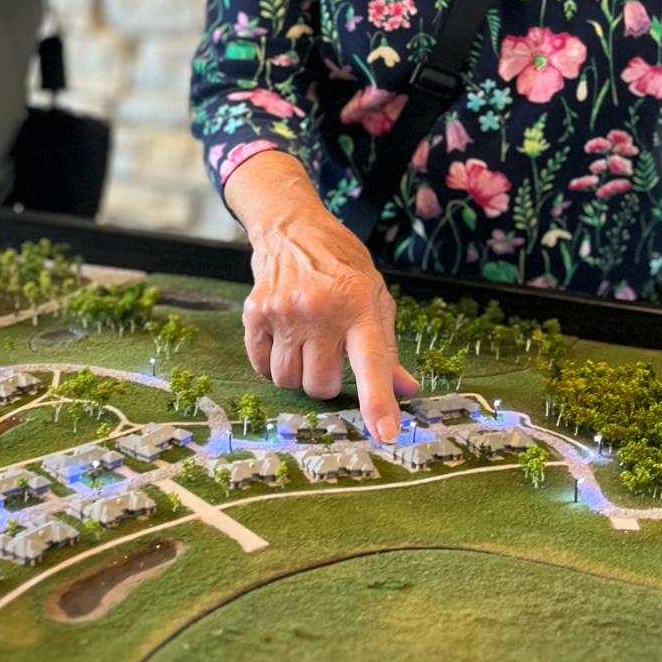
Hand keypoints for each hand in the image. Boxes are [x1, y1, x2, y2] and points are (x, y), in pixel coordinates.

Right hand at [226, 151, 418, 441]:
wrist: (293, 228)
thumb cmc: (342, 266)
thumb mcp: (376, 296)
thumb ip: (388, 347)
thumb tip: (406, 390)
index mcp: (360, 306)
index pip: (373, 364)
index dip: (378, 402)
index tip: (385, 433)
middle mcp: (321, 310)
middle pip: (321, 384)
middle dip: (327, 382)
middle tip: (330, 353)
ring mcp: (284, 312)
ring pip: (289, 381)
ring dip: (299, 375)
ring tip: (306, 346)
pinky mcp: (255, 313)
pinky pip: (262, 367)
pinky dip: (273, 365)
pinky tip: (283, 340)